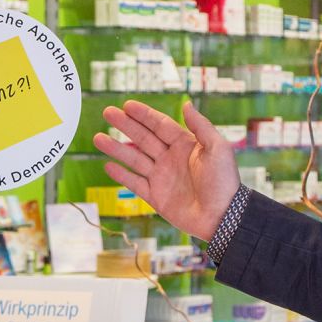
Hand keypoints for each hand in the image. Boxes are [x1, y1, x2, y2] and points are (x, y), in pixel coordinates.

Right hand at [92, 100, 240, 240]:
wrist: (222, 218)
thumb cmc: (223, 182)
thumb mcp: (218, 149)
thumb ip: (201, 126)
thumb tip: (186, 104)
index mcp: (185, 145)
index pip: (160, 125)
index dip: (144, 115)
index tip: (127, 105)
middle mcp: (171, 159)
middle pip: (143, 138)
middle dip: (125, 125)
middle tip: (108, 113)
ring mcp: (162, 177)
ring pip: (134, 159)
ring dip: (117, 148)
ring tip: (98, 138)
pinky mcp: (156, 197)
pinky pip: (135, 183)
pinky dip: (121, 174)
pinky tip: (108, 165)